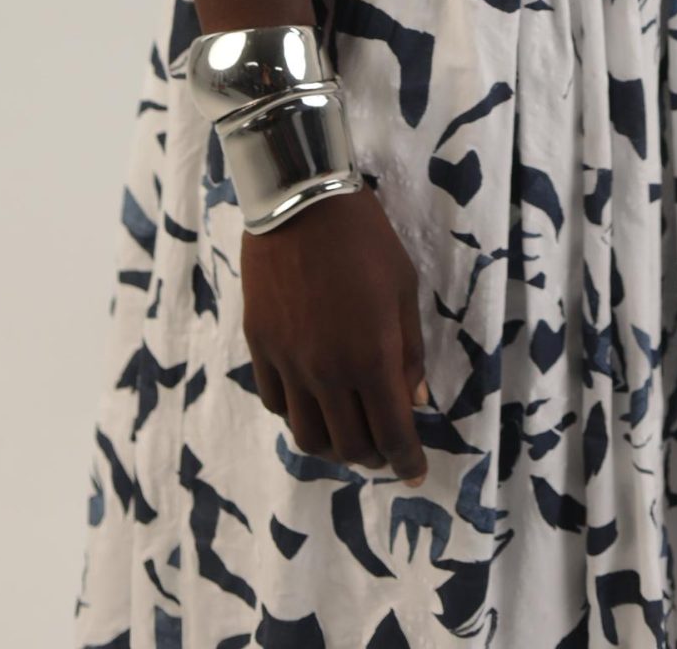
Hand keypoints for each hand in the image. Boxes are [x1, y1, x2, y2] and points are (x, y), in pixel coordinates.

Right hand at [239, 186, 429, 483]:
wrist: (300, 201)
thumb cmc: (365, 239)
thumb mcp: (404, 288)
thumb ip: (409, 350)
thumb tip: (415, 399)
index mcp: (370, 358)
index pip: (391, 432)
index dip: (405, 460)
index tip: (414, 474)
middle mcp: (327, 372)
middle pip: (349, 444)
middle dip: (373, 456)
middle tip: (385, 448)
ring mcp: (289, 363)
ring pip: (307, 436)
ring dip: (333, 446)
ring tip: (347, 434)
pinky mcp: (261, 348)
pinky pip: (276, 403)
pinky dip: (297, 415)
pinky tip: (312, 402)